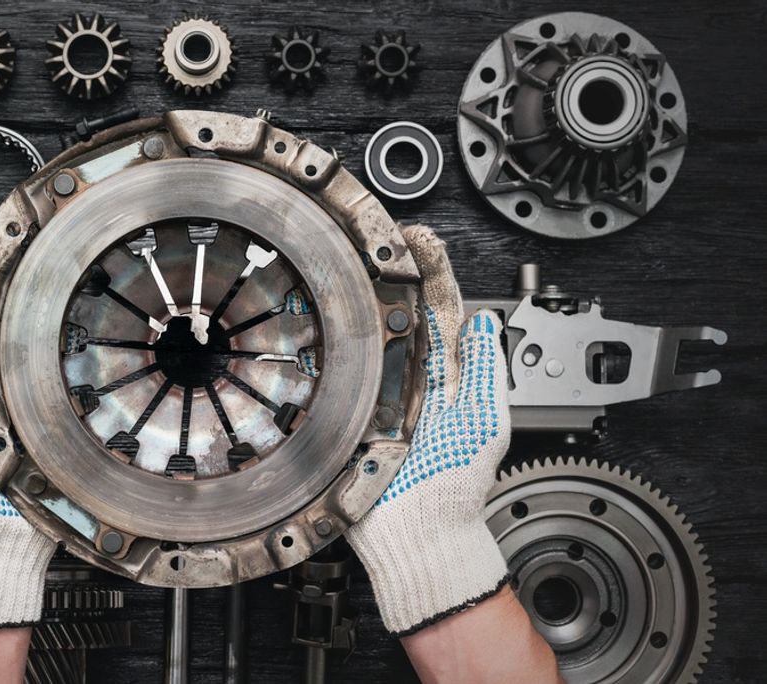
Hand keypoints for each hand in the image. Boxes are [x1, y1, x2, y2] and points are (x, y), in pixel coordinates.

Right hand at [346, 225, 510, 635]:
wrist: (417, 533)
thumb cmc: (455, 487)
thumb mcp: (486, 422)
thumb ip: (488, 370)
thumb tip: (489, 323)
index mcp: (444, 375)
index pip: (437, 309)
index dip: (428, 270)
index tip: (416, 238)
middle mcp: (407, 379)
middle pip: (393, 313)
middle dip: (382, 272)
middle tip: (370, 235)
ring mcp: (371, 395)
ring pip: (358, 338)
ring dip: (347, 302)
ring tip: (338, 264)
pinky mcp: (342, 414)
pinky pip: (328, 374)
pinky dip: (317, 347)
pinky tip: (308, 322)